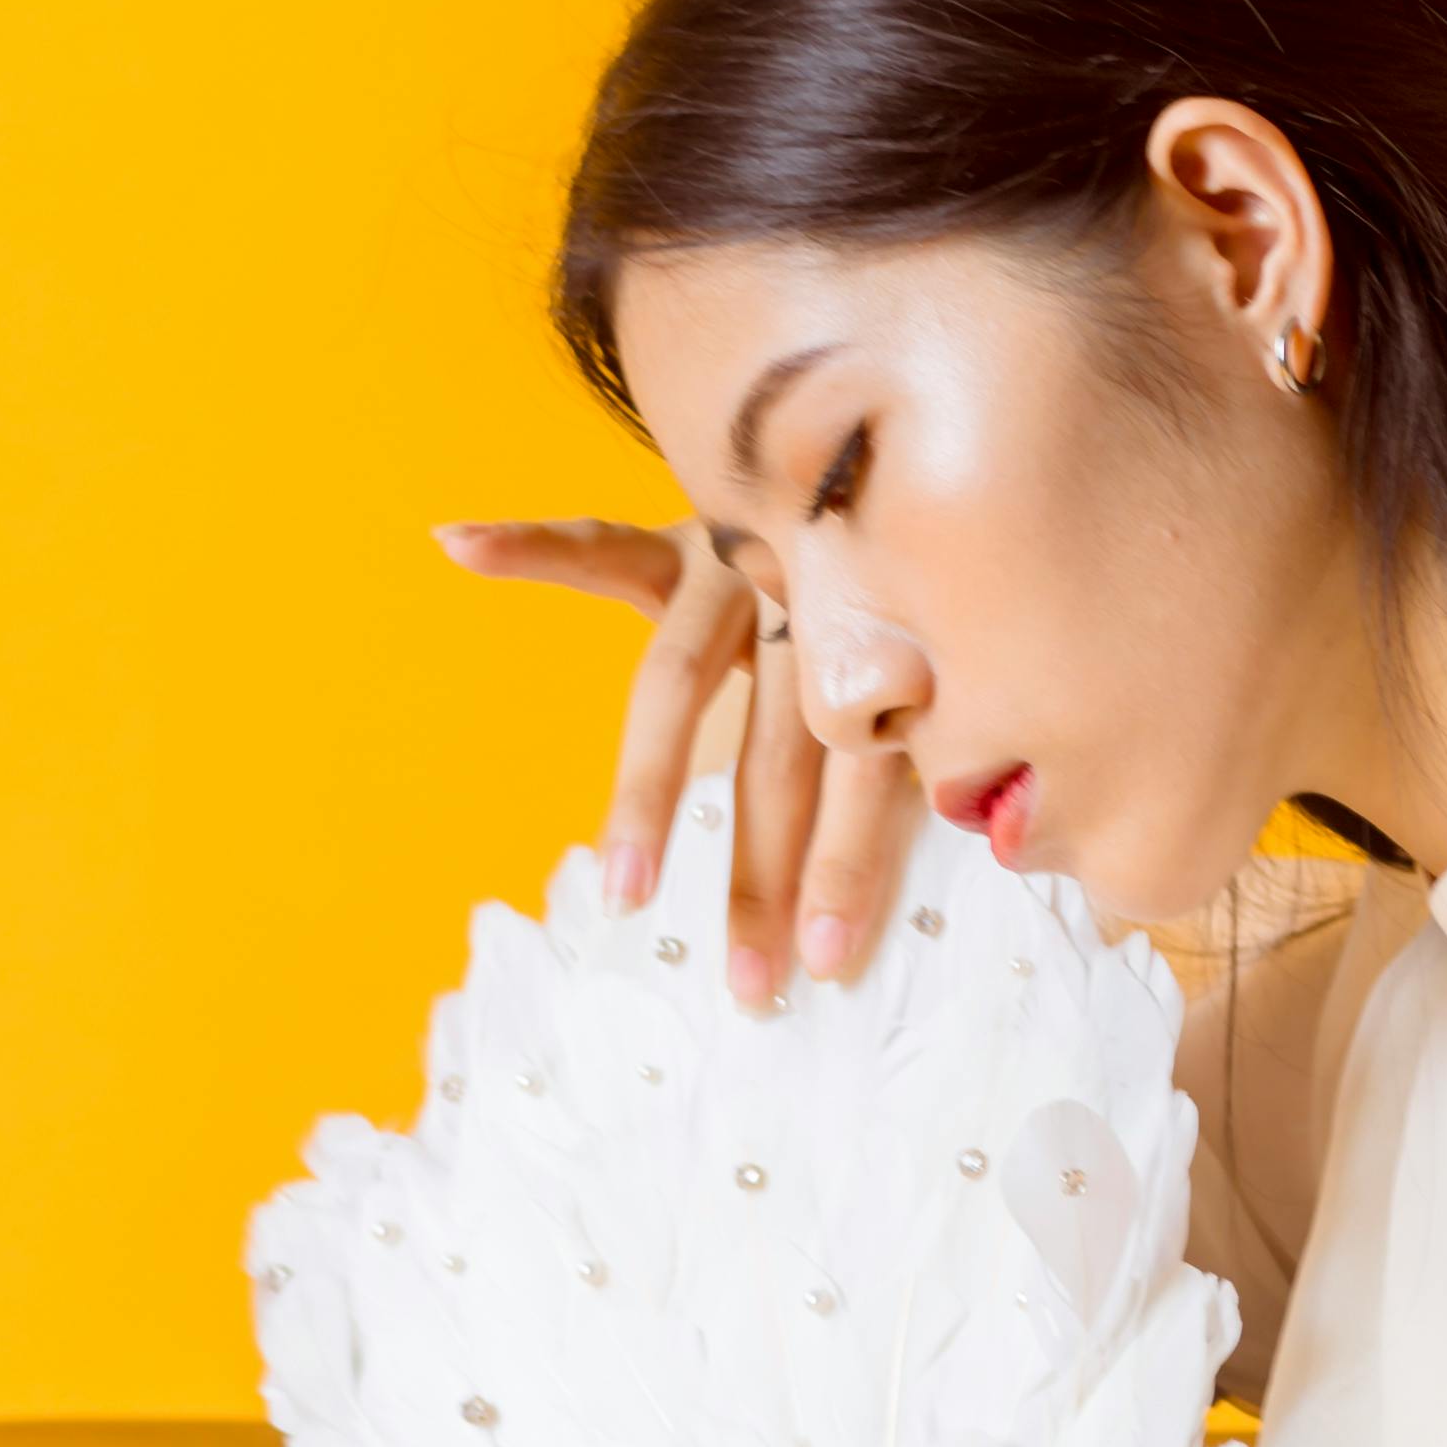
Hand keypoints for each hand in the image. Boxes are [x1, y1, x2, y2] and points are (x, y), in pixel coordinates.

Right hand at [432, 517, 923, 1000]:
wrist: (895, 469)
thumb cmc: (916, 605)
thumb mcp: (947, 667)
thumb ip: (938, 742)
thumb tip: (990, 850)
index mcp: (891, 638)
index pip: (865, 772)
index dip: (850, 869)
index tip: (830, 965)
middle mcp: (814, 596)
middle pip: (776, 752)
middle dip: (761, 874)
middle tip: (748, 978)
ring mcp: (738, 561)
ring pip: (678, 687)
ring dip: (648, 795)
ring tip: (623, 890)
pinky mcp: (679, 536)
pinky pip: (597, 543)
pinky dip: (531, 547)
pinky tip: (457, 546)